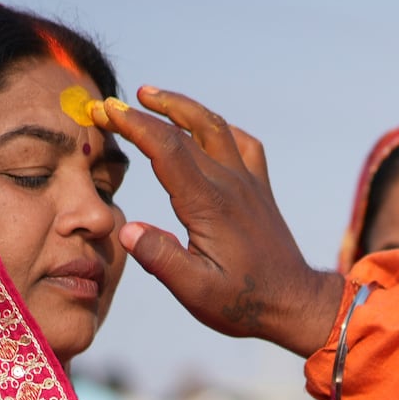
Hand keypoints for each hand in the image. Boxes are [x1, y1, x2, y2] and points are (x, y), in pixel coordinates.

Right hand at [92, 88, 344, 356]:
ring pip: (215, 127)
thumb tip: (126, 229)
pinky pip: (243, 144)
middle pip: (183, 131)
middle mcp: (229, 184)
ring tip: (150, 95)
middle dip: (142, 114)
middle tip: (109, 106)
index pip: (166, 148)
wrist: (294, 304)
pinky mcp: (260, 189)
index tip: (104, 111)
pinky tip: (204, 128)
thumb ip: (160, 259)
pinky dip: (219, 128)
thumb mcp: (195, 291)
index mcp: (208, 204)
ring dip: (181, 106)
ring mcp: (248, 183)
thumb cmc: (243, 302)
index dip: (133, 125)